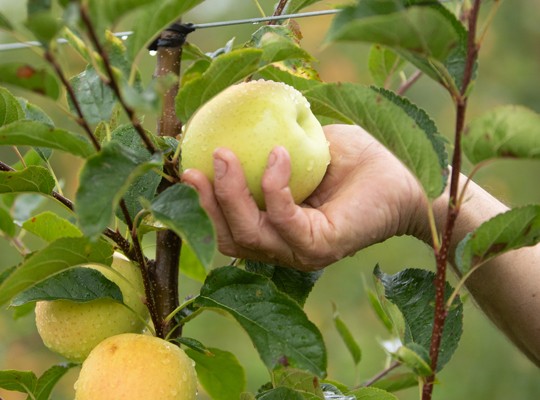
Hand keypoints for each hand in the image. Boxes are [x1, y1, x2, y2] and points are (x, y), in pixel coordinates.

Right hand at [181, 124, 425, 270]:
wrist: (409, 178)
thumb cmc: (359, 162)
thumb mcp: (306, 149)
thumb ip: (271, 147)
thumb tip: (235, 126)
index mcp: (276, 230)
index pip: (229, 228)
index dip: (203, 203)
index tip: (188, 167)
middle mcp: (284, 248)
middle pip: (230, 238)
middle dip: (207, 203)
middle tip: (195, 164)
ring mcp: (302, 251)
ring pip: (249, 234)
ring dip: (231, 194)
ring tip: (226, 155)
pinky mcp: (322, 246)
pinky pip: (285, 220)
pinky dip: (275, 186)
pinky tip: (279, 154)